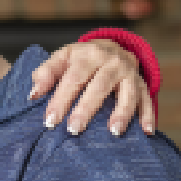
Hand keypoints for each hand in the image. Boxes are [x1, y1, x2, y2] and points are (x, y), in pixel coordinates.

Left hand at [30, 39, 154, 137]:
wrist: (111, 48)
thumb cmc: (80, 60)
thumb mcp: (61, 59)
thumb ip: (45, 74)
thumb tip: (33, 95)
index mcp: (88, 54)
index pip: (73, 78)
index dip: (61, 99)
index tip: (50, 121)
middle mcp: (112, 61)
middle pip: (100, 85)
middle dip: (86, 109)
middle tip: (74, 130)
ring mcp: (129, 73)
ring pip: (128, 93)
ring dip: (122, 113)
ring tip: (113, 132)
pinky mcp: (142, 84)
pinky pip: (147, 100)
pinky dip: (147, 115)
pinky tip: (147, 132)